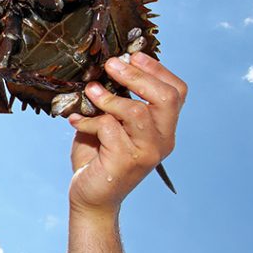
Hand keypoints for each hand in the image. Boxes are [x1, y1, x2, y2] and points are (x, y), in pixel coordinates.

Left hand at [66, 53, 187, 218]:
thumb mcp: (109, 123)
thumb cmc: (99, 157)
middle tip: (111, 65)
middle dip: (138, 76)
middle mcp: (163, 141)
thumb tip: (103, 69)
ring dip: (110, 98)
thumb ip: (113, 101)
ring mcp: (147, 152)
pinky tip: (76, 121)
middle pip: (166, 97)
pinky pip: (109, 128)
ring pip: (137, 112)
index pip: (176, 93)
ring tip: (90, 91)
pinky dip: (90, 120)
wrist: (90, 197)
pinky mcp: (126, 161)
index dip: (157, 70)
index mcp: (164, 129)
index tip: (133, 55)